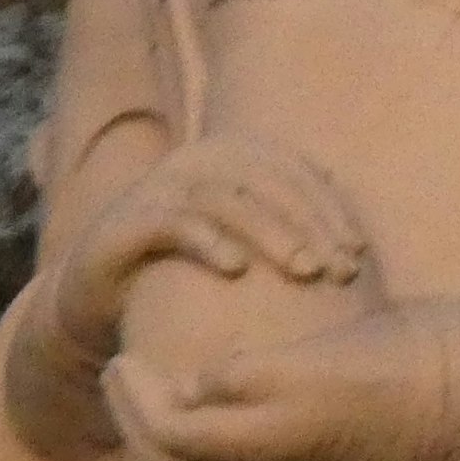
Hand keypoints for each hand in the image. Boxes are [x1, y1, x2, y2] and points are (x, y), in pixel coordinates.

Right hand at [50, 133, 368, 364]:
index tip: (359, 255)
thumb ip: (288, 237)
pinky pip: (172, 222)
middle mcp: (198, 162)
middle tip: (339, 268)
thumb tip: (359, 249)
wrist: (100, 300)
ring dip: (271, 233)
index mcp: (232, 160)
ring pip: (227, 199)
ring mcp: (161, 187)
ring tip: (304, 271)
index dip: (331, 209)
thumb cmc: (186, 279)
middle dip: (311, 223)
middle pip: (267, 182)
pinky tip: (235, 270)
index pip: (294, 173)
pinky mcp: (128, 219)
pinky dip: (207, 241)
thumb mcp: (243, 253)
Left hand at [105, 305, 459, 460]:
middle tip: (122, 371)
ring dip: (169, 430)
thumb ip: (240, 379)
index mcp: (259, 453)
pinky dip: (208, 431)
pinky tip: (210, 394)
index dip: (135, 402)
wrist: (449, 397)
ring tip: (155, 384)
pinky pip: (237, 459)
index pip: (169, 438)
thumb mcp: (305, 364)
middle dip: (138, 421)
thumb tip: (193, 389)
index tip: (121, 358)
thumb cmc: (379, 370)